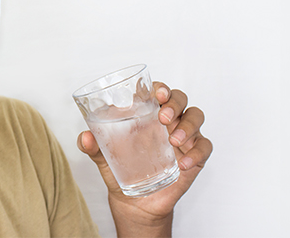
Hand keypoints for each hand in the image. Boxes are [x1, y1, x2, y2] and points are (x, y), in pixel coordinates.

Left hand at [77, 82, 211, 236]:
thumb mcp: (103, 158)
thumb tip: (84, 137)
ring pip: (196, 116)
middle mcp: (168, 120)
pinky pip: (204, 147)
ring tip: (174, 140)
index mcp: (147, 113)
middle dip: (175, 103)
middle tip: (163, 117)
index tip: (158, 93)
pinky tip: (184, 163)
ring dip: (188, 125)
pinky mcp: (194, 157)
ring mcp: (184, 137)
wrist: (134, 203)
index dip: (161, 87)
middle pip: (181, 98)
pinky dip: (197, 152)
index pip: (158, 91)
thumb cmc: (120, 170)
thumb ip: (93, 147)